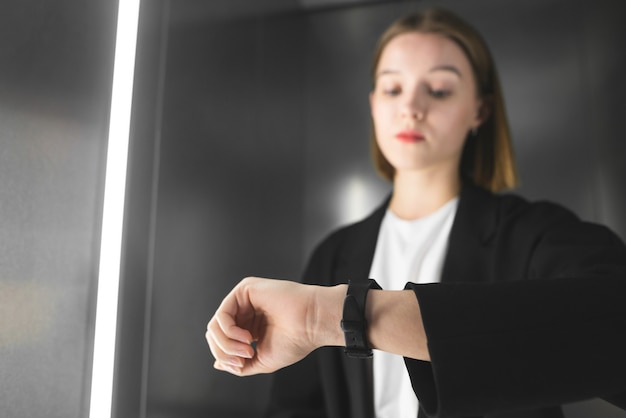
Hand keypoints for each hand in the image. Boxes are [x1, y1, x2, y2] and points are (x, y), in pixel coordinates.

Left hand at [206, 277, 343, 375]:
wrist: (312, 323)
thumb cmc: (296, 340)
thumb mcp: (262, 360)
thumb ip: (239, 364)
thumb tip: (218, 364)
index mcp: (250, 326)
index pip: (221, 341)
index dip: (225, 357)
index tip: (242, 364)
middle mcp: (245, 311)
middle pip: (215, 334)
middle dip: (224, 351)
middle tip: (243, 359)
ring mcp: (244, 300)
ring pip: (215, 325)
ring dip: (227, 344)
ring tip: (247, 349)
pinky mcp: (244, 290)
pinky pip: (222, 314)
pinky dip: (229, 332)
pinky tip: (247, 337)